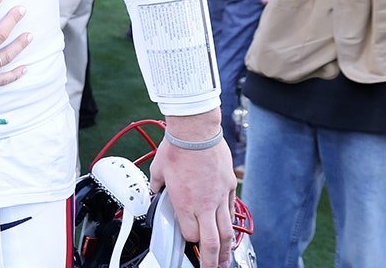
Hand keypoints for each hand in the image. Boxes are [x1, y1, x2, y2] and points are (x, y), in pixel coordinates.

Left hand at [150, 113, 237, 267]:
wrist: (196, 131)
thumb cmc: (176, 148)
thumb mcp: (157, 170)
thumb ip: (157, 186)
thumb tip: (154, 191)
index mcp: (185, 204)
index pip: (190, 235)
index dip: (188, 241)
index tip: (187, 244)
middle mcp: (205, 204)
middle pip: (213, 242)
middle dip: (214, 260)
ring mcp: (219, 196)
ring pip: (227, 230)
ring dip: (227, 249)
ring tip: (226, 260)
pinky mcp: (229, 186)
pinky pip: (231, 210)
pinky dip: (230, 223)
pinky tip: (230, 229)